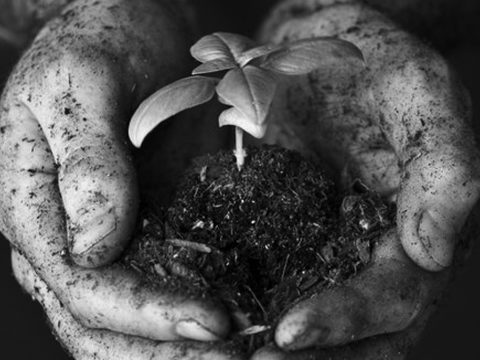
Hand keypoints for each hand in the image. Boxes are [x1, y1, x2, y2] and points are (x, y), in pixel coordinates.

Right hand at [0, 0, 230, 355]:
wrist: (129, 24)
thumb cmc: (98, 38)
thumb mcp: (82, 81)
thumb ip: (84, 162)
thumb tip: (95, 247)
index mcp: (32, 208)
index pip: (84, 290)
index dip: (148, 317)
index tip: (217, 324)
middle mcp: (65, 237)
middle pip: (104, 325)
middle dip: (169, 354)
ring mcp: (106, 237)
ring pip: (133, 320)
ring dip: (184, 348)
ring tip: (248, 355)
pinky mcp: (144, 225)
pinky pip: (167, 282)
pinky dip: (199, 309)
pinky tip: (243, 315)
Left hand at [252, 0, 479, 356]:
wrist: (310, 41)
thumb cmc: (371, 56)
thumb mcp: (418, 90)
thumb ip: (445, 165)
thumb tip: (435, 253)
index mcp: (417, 226)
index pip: (396, 298)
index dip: (348, 322)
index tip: (287, 334)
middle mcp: (374, 247)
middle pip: (358, 330)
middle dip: (311, 357)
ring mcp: (326, 241)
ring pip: (311, 312)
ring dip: (274, 347)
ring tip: (223, 358)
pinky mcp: (283, 227)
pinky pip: (269, 277)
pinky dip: (245, 303)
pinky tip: (212, 313)